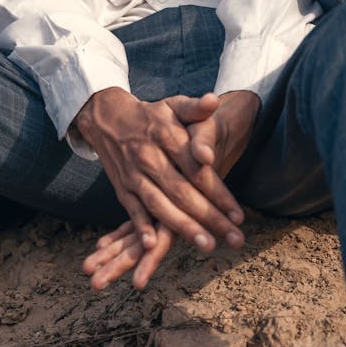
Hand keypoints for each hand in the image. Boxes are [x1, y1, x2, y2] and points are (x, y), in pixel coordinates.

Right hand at [81, 89, 259, 289]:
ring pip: (160, 204)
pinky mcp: (122, 187)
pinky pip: (132, 210)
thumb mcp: (173, 105)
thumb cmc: (150, 115)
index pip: (197, 169)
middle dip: (209, 217)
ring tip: (207, 244)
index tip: (238, 215)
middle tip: (234, 239)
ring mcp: (133, 174)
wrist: (107, 117)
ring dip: (182, 227)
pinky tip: (153, 245)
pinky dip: (141, 227)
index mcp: (166, 136)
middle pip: (182, 192)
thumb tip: (213, 101)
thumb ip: (195, 108)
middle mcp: (149, 157)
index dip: (219, 193)